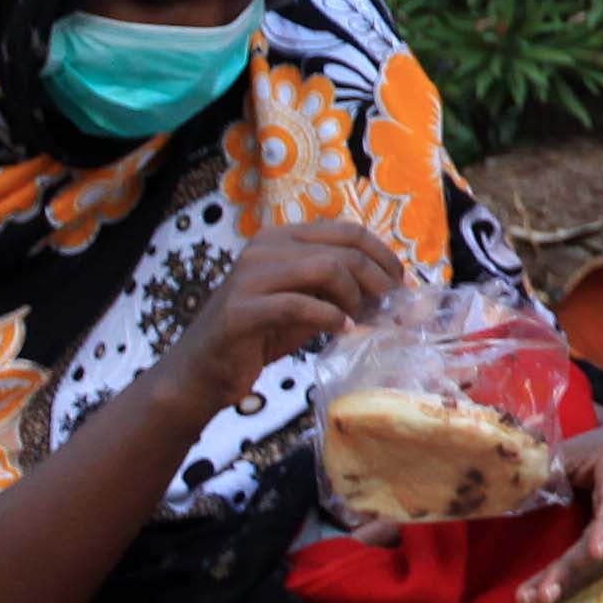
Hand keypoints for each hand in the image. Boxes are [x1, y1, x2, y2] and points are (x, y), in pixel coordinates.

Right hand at [168, 221, 404, 402]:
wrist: (201, 370)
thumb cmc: (258, 335)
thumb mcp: (305, 303)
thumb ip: (339, 289)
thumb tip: (392, 289)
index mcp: (281, 238)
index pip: (348, 231)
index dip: (383, 256)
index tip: (401, 284)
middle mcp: (264, 248)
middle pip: (343, 250)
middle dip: (377, 278)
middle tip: (392, 307)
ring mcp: (249, 276)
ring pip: (326, 269)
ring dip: (355, 297)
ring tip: (361, 319)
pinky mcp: (241, 310)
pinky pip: (300, 305)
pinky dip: (330, 318)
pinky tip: (342, 331)